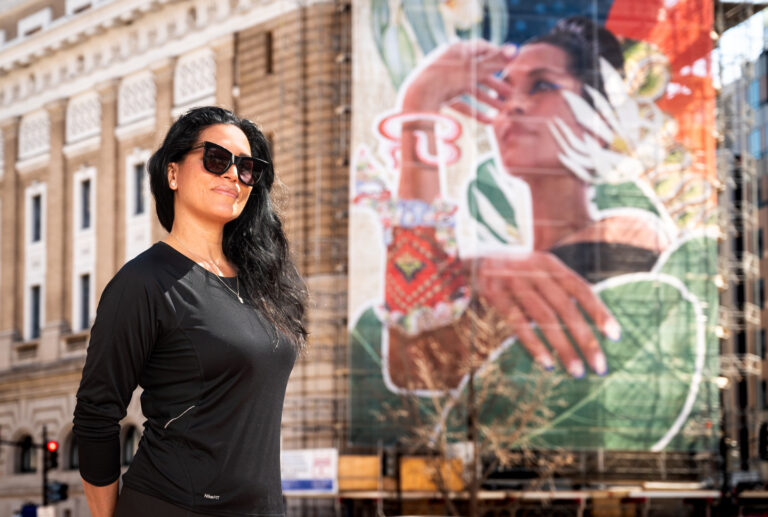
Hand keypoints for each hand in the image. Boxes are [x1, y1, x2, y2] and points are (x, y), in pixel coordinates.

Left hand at [402, 40, 515, 121]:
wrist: (418, 98)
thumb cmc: (446, 79)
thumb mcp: (474, 70)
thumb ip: (495, 62)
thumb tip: (515, 49)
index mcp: (458, 49)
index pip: (483, 48)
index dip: (498, 57)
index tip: (511, 66)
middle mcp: (451, 62)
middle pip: (478, 72)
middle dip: (496, 84)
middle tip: (511, 93)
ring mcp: (444, 80)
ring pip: (471, 89)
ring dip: (488, 99)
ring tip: (502, 110)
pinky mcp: (439, 96)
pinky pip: (460, 103)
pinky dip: (474, 111)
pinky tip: (488, 122)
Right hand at [474, 252, 619, 376]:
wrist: (465, 256)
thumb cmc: (507, 272)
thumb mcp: (534, 272)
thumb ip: (556, 291)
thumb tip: (586, 327)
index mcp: (549, 264)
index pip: (581, 288)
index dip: (599, 312)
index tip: (615, 337)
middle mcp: (533, 269)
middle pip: (566, 308)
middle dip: (585, 339)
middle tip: (599, 367)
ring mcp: (511, 279)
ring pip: (544, 318)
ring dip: (563, 347)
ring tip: (576, 371)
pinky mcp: (491, 292)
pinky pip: (516, 321)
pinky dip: (533, 343)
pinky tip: (546, 363)